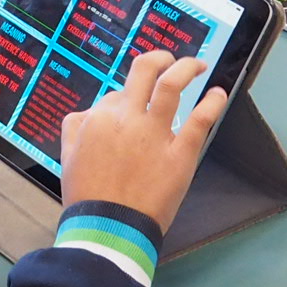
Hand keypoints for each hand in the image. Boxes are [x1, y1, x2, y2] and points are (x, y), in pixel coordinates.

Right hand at [60, 52, 227, 232]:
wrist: (109, 228)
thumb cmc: (88, 195)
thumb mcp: (68, 154)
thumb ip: (76, 126)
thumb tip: (90, 112)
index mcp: (100, 118)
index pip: (118, 93)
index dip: (127, 98)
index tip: (135, 107)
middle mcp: (127, 118)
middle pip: (144, 70)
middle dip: (160, 58)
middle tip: (169, 58)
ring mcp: (155, 134)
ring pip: (172, 84)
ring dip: (186, 67)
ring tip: (197, 64)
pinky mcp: (180, 153)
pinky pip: (199, 119)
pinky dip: (212, 102)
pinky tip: (218, 92)